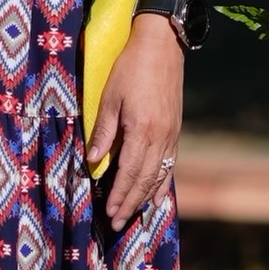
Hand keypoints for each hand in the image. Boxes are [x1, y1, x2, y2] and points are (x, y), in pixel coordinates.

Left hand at [87, 12, 185, 229]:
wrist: (162, 46)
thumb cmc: (130, 67)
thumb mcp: (110, 97)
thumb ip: (103, 132)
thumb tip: (92, 162)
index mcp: (142, 130)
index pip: (129, 172)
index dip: (119, 195)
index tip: (109, 213)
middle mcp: (161, 137)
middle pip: (145, 180)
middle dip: (130, 203)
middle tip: (117, 223)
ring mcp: (171, 135)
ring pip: (159, 175)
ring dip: (145, 198)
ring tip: (133, 215)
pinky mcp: (176, 130)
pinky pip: (171, 164)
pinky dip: (163, 183)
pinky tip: (157, 197)